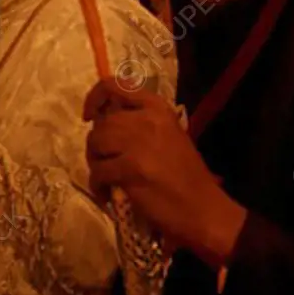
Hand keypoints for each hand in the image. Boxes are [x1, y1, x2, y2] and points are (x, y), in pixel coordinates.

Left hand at [84, 79, 246, 268]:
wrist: (202, 208)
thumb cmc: (186, 175)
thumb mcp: (168, 135)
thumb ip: (139, 123)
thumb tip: (103, 124)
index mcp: (158, 109)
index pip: (115, 86)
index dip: (95, 98)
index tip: (90, 116)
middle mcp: (147, 120)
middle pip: (102, 122)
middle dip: (97, 144)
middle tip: (104, 162)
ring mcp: (138, 144)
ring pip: (95, 143)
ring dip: (95, 162)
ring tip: (106, 178)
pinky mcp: (130, 169)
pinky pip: (98, 172)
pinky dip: (97, 186)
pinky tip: (108, 195)